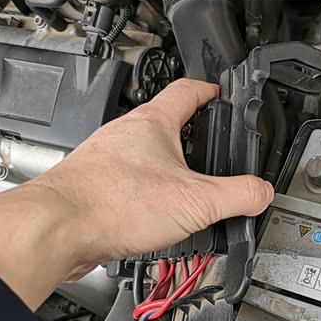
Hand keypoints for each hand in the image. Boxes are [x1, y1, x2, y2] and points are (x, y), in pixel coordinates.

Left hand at [0, 79, 273, 308]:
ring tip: (186, 194)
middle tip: (209, 152)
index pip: (187, 92)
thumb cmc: (113, 204)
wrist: (58, 229)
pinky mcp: (94, 185)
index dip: (208, 91)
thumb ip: (237, 195)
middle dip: (190, 139)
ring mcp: (106, 159)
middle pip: (165, 125)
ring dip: (167, 170)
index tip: (219, 94)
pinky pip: (128, 182)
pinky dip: (146, 194)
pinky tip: (154, 217)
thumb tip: (261, 192)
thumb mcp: (195, 201)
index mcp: (153, 124)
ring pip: (145, 156)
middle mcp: (125, 135)